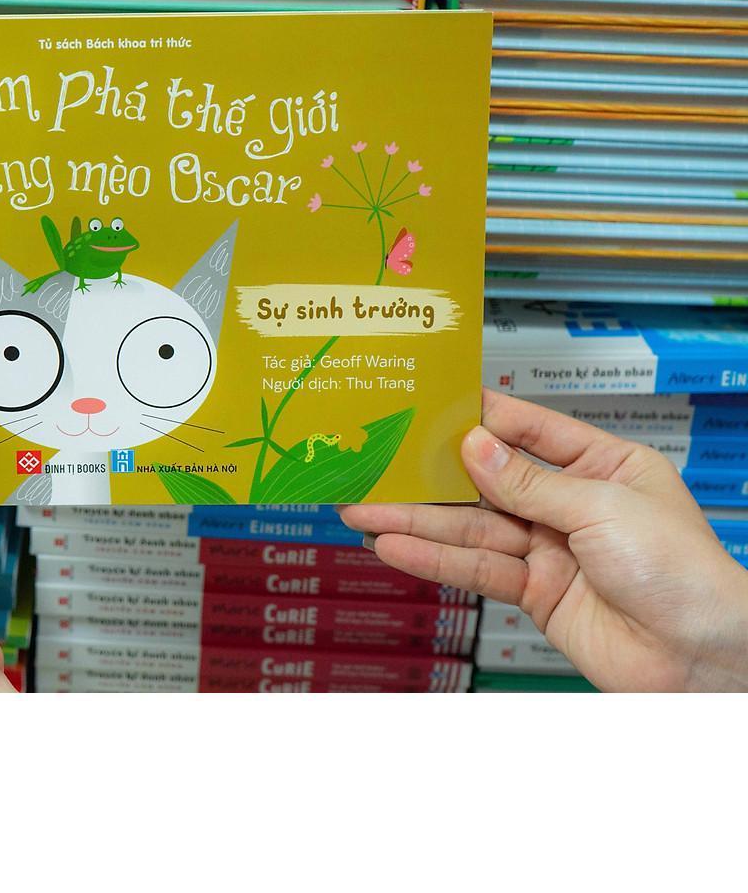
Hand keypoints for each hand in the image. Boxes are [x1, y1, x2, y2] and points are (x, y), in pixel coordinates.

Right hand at [339, 389, 747, 691]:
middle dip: (429, 477)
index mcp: (600, 464)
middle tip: (375, 466)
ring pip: (471, 528)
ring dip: (417, 522)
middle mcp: (570, 502)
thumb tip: (472, 447)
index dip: (476, 417)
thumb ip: (527, 482)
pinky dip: (435, 562)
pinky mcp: (536, 592)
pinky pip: (477, 570)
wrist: (702, 659)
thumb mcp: (601, 507)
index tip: (425, 404)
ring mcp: (550, 548)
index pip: (526, 429)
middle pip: (486, 482)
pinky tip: (396, 549)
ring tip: (362, 510)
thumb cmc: (682, 572)